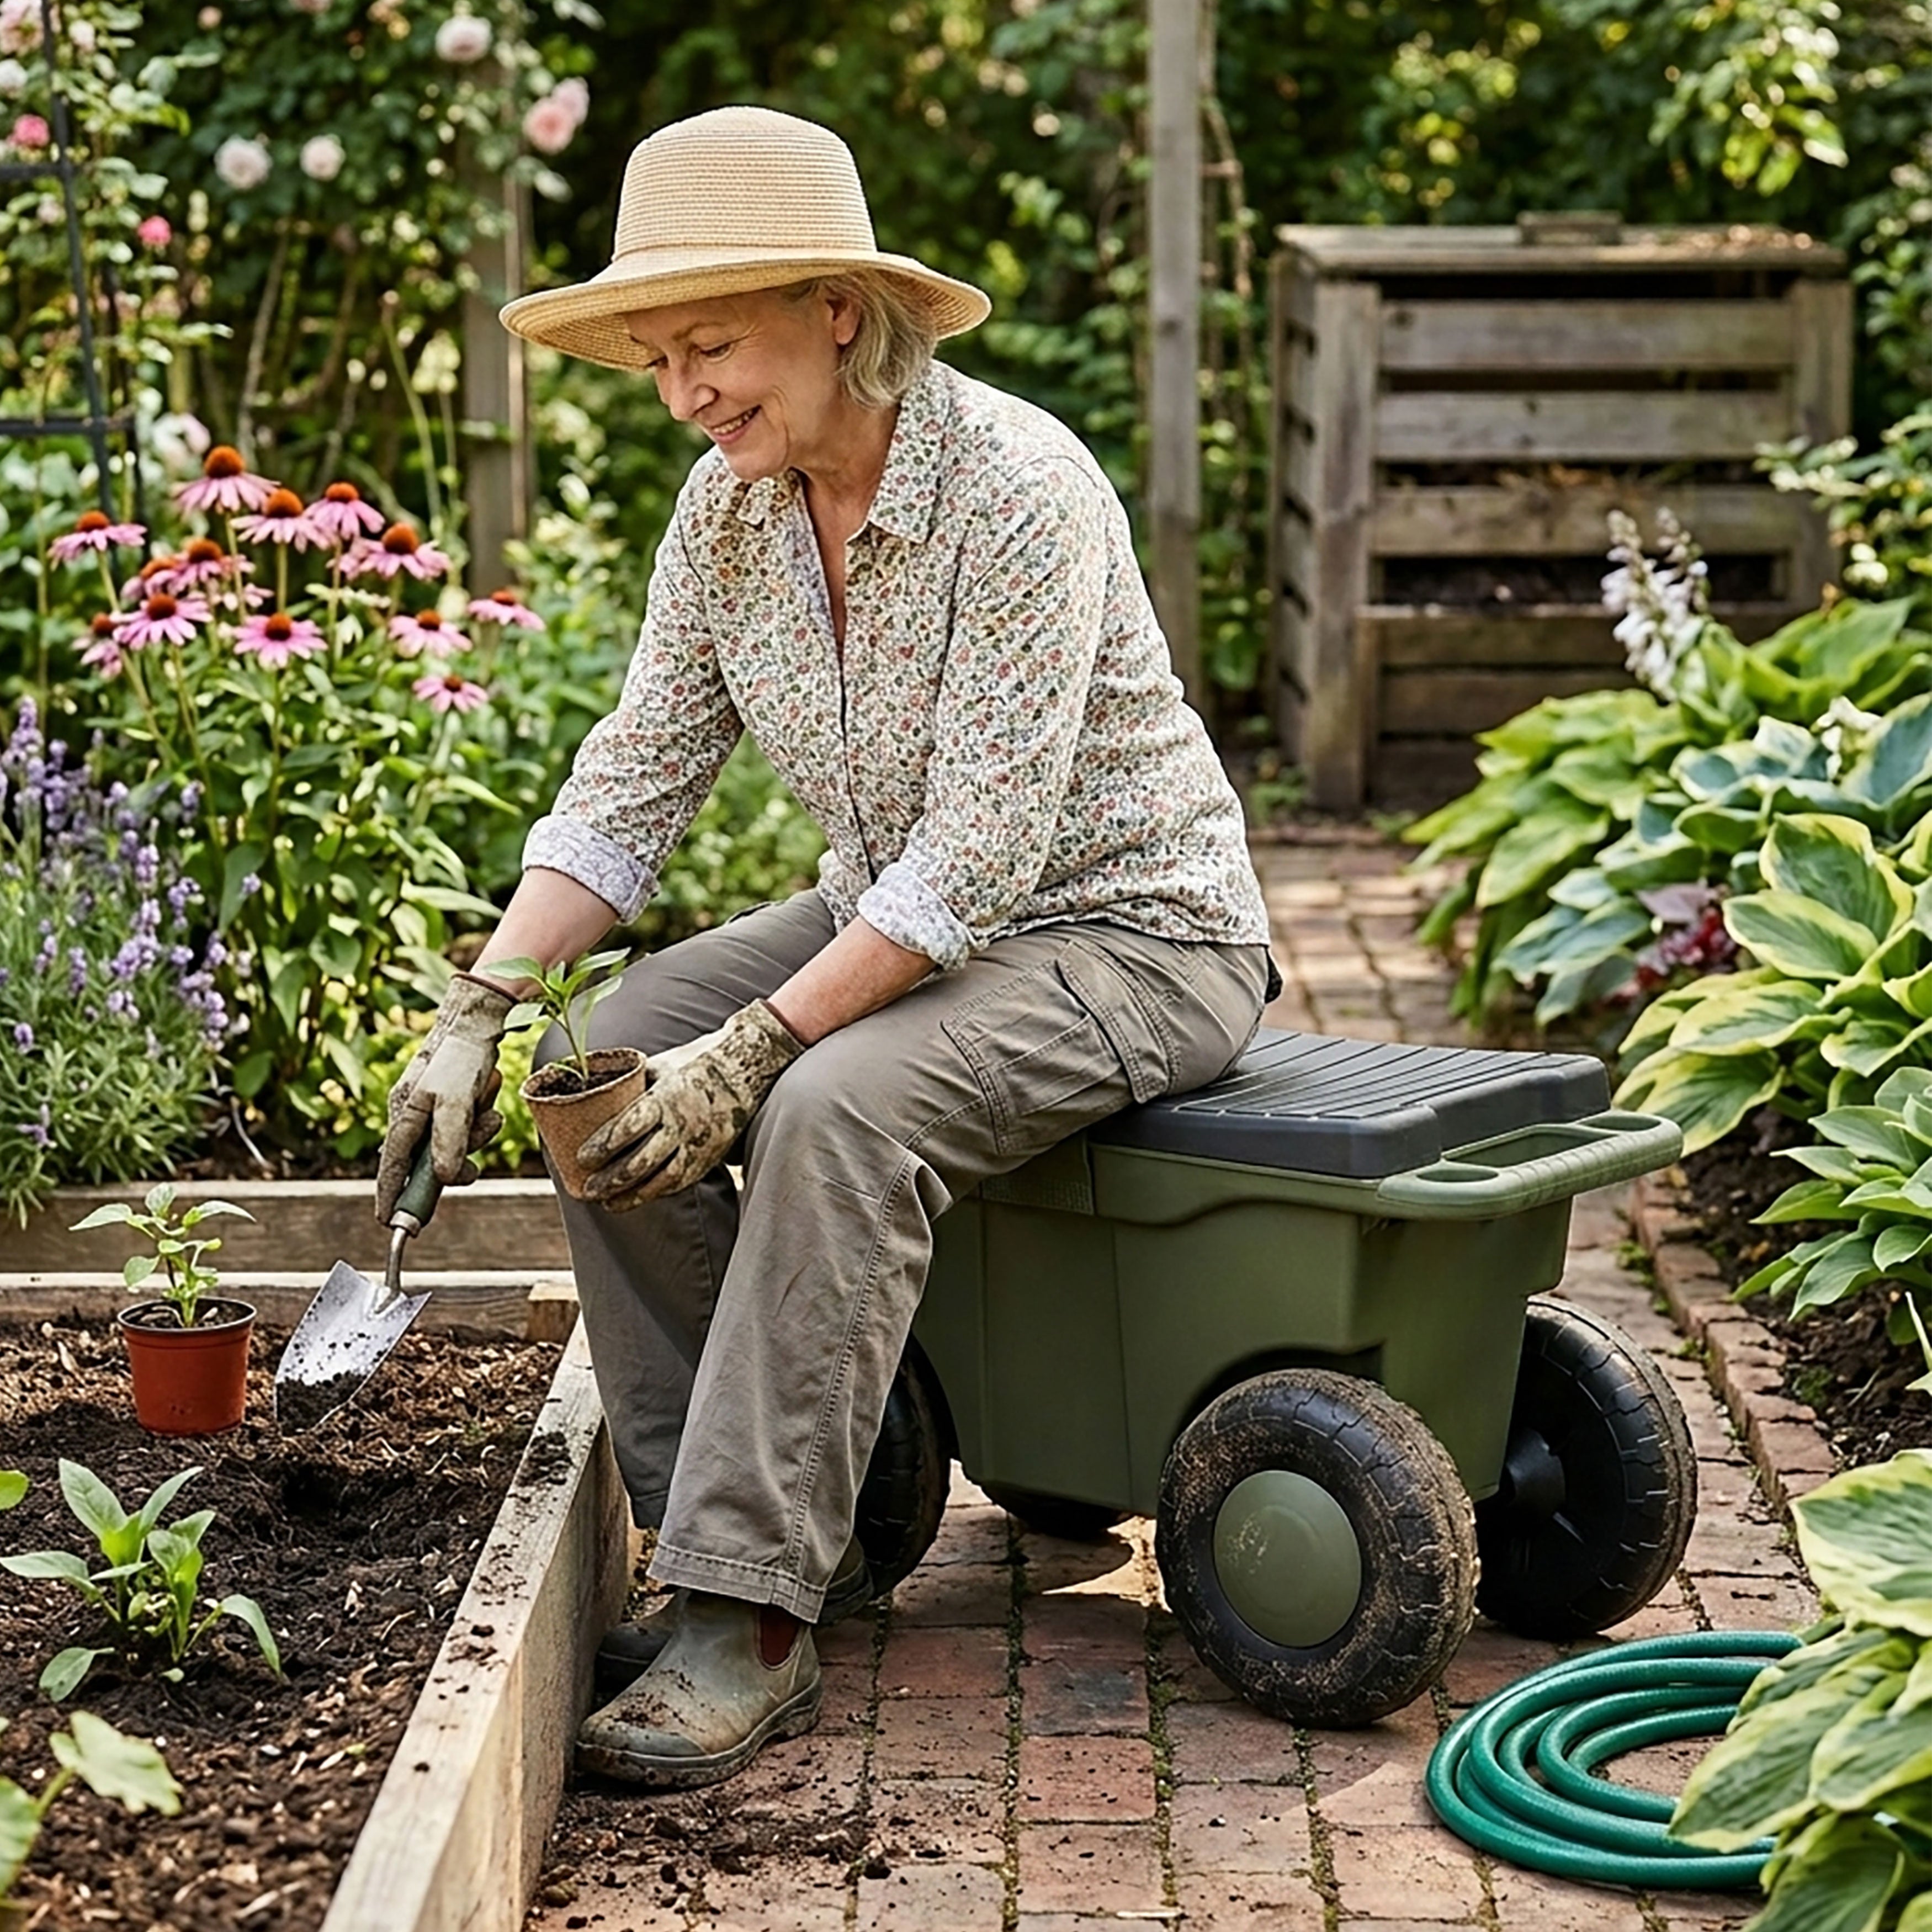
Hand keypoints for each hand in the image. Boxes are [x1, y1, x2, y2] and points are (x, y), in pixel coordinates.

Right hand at [375, 973, 515, 1221]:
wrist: (480, 1021)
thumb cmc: (462, 1057)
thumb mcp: (456, 1102)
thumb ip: (450, 1140)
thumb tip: (446, 1177)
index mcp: (403, 1114)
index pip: (391, 1165)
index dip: (390, 1194)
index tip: (388, 1221)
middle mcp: (413, 1114)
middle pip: (428, 1161)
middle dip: (455, 1162)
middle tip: (472, 1166)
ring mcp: (433, 1110)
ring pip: (452, 1146)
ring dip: (475, 1138)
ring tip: (488, 1117)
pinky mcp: (453, 1104)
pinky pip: (466, 1130)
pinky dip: (480, 1124)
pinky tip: (488, 1107)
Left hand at [576, 1000, 803, 1209]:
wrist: (747, 1069)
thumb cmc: (696, 1062)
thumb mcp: (662, 1065)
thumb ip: (632, 1085)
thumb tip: (592, 1094)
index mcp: (668, 1097)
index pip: (630, 1126)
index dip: (604, 1145)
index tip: (581, 1157)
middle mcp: (684, 1124)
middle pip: (642, 1161)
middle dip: (611, 1179)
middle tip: (586, 1190)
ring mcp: (699, 1144)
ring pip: (662, 1179)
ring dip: (632, 1195)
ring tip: (607, 1203)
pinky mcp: (710, 1157)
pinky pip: (680, 1181)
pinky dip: (656, 1192)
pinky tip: (636, 1198)